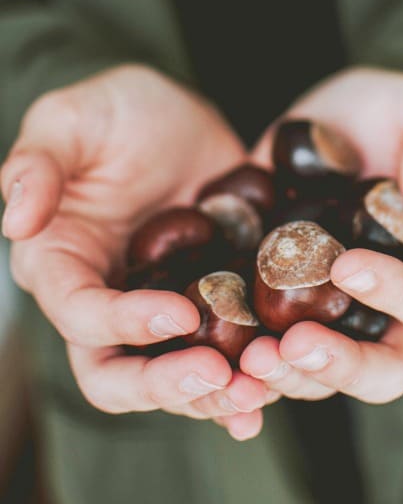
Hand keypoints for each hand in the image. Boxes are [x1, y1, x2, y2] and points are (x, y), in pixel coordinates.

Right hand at [1, 64, 270, 439]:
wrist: (177, 114)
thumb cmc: (113, 110)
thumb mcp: (71, 118)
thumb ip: (38, 164)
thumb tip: (15, 222)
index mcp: (61, 262)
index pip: (81, 314)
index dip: (125, 324)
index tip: (182, 312)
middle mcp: (104, 298)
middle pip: (116, 373)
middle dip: (165, 385)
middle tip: (219, 376)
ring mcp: (156, 307)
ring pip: (169, 377)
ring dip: (211, 394)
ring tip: (259, 389)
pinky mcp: (206, 303)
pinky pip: (218, 353)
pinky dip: (242, 376)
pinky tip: (275, 385)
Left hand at [241, 66, 402, 403]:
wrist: (339, 120)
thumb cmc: (400, 113)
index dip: (396, 294)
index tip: (347, 267)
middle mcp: (388, 302)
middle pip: (382, 367)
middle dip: (339, 366)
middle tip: (291, 345)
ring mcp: (331, 309)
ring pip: (319, 371)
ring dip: (285, 375)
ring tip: (246, 356)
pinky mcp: (281, 301)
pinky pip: (266, 347)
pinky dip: (241, 362)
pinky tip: (210, 354)